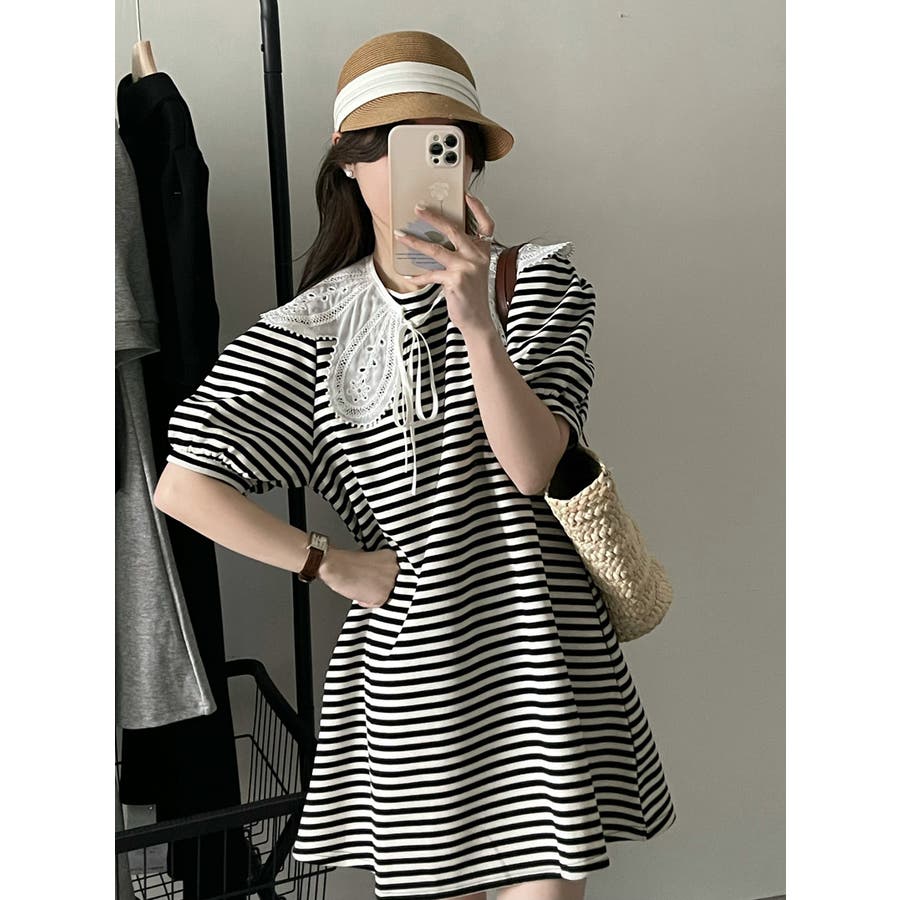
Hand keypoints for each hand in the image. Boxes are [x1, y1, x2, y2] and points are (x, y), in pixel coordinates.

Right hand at [318, 547, 399, 608]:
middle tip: (366, 583)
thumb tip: (378, 575)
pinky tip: (358, 593)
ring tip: (361, 587)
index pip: (394, 572)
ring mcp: (389, 583)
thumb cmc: (345, 562)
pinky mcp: (382, 595)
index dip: (382, 577)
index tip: (376, 578)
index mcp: (391, 557)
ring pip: (385, 594)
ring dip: (374, 593)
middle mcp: (394, 569)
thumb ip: (378, 566)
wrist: (335, 567)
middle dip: (379, 585)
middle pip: (391, 583)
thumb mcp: (368, 558)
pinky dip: (367, 602)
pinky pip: (377, 604)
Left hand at [392, 192, 496, 335]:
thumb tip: (438, 241)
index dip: (478, 209)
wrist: (477, 320)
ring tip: (401, 235)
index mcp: (483, 252)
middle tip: (418, 209)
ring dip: (415, 241)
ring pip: (436, 249)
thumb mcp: (474, 271)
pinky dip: (417, 276)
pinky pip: (430, 274)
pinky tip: (407, 276)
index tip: (466, 196)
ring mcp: (466, 268)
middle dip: (433, 216)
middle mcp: (477, 257)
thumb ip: (463, 254)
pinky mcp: (454, 280)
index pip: (486, 225)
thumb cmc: (472, 296)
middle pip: (454, 229)